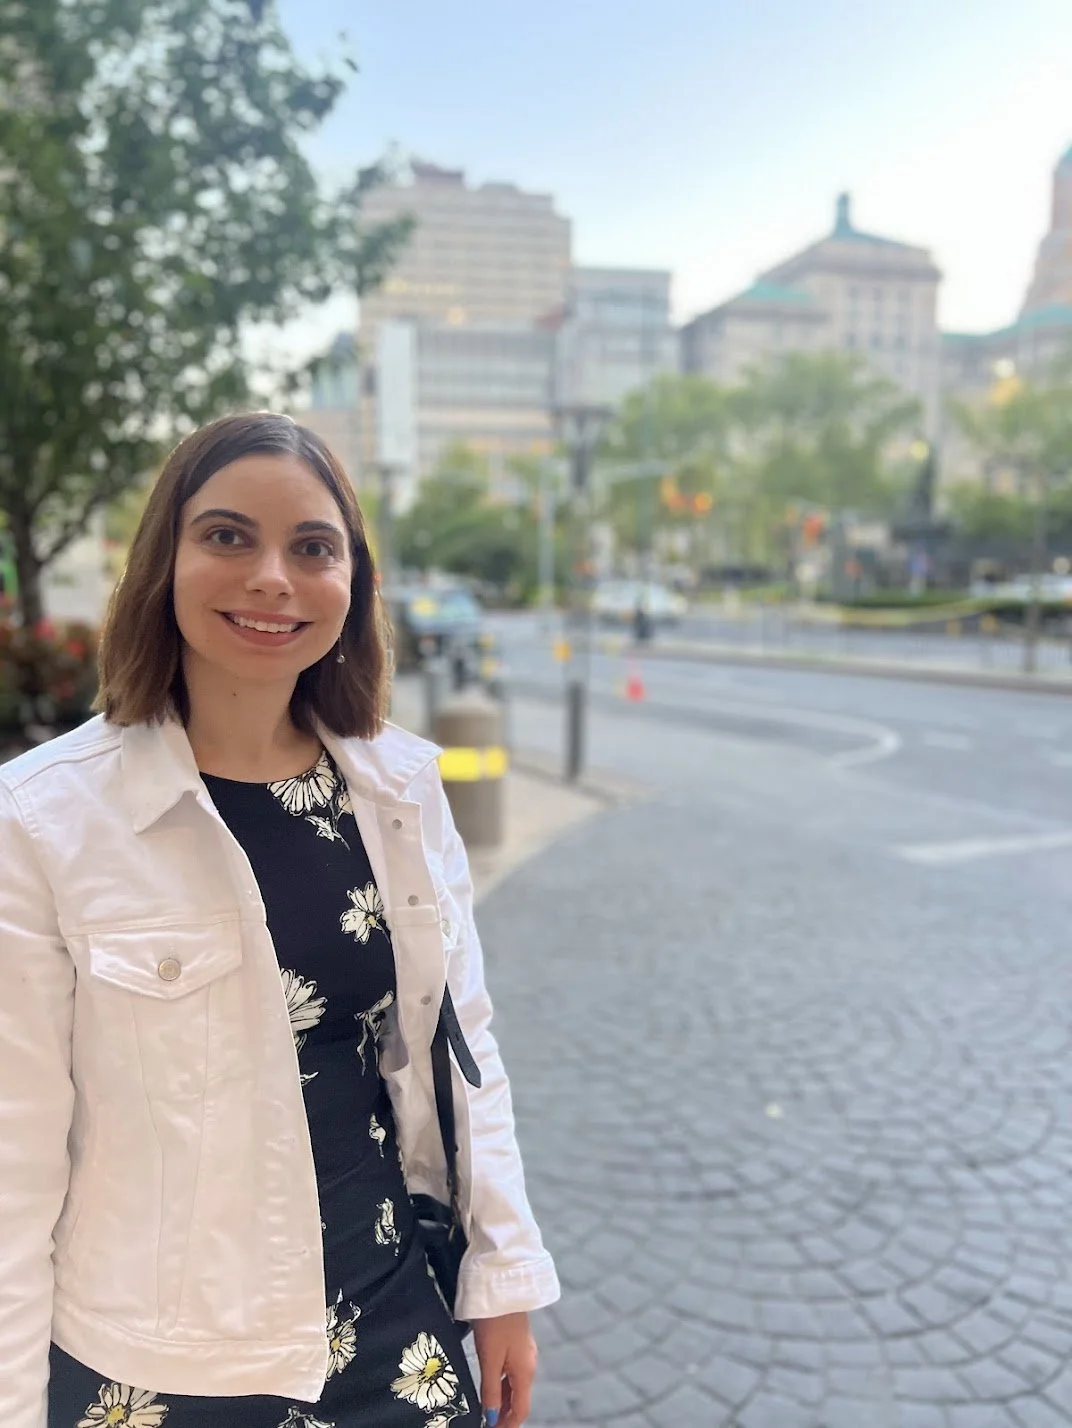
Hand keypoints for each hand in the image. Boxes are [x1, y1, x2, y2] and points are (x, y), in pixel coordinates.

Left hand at [471, 1311, 536, 1426]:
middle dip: (505, 1415)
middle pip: (520, 1398)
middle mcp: (529, 1363)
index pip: (521, 1409)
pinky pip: (512, 1372)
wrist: (501, 1287)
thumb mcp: (489, 1359)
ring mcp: (524, 1352)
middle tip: (488, 1424)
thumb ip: (490, 1390)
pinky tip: (490, 1386)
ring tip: (486, 1410)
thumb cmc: (495, 1322)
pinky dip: (502, 1384)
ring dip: (503, 1400)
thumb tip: (491, 1417)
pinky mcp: (517, 1342)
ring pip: (515, 1385)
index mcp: (525, 1371)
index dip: (509, 1425)